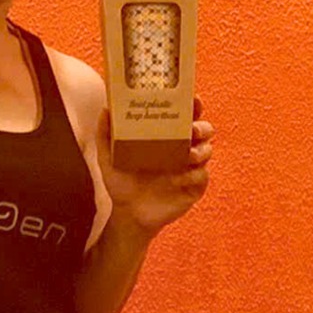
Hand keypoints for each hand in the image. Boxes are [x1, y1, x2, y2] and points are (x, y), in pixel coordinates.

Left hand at [98, 95, 213, 235]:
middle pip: (204, 130)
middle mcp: (181, 149)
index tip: (193, 99)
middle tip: (191, 128)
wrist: (128, 214)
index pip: (185, 115)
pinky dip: (194, 175)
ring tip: (187, 154)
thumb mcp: (108, 158)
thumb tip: (105, 109)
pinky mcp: (194, 187)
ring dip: (201, 149)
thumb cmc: (121, 182)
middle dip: (201, 126)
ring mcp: (190, 168)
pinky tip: (180, 178)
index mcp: (166, 136)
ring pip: (207, 151)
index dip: (193, 106)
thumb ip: (105, 134)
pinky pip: (202, 177)